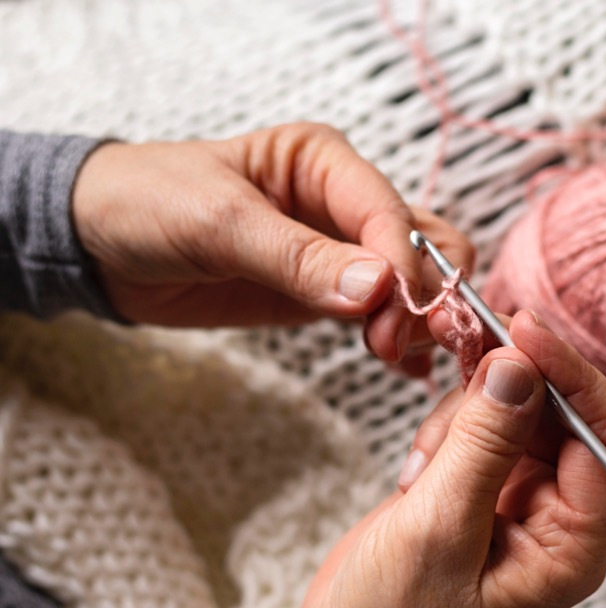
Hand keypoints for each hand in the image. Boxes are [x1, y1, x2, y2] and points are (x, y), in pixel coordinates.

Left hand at [71, 123, 473, 367]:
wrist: (97, 242)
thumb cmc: (148, 204)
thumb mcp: (218, 224)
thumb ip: (297, 258)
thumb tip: (375, 289)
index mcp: (322, 161)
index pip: (387, 212)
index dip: (403, 266)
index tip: (399, 318)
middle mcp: (340, 200)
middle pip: (419, 243)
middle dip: (423, 293)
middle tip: (400, 343)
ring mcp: (336, 247)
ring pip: (410, 278)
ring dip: (419, 317)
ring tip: (402, 357)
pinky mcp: (323, 289)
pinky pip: (379, 310)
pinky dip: (400, 336)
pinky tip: (404, 364)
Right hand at [297, 310, 605, 607]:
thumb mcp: (437, 530)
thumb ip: (483, 445)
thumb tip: (520, 368)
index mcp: (573, 544)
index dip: (574, 377)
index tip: (525, 333)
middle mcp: (555, 514)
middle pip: (562, 411)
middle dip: (512, 382)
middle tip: (467, 344)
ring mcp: (516, 493)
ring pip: (515, 406)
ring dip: (466, 414)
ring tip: (424, 467)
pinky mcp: (480, 478)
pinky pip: (479, 420)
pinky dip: (447, 425)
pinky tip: (416, 472)